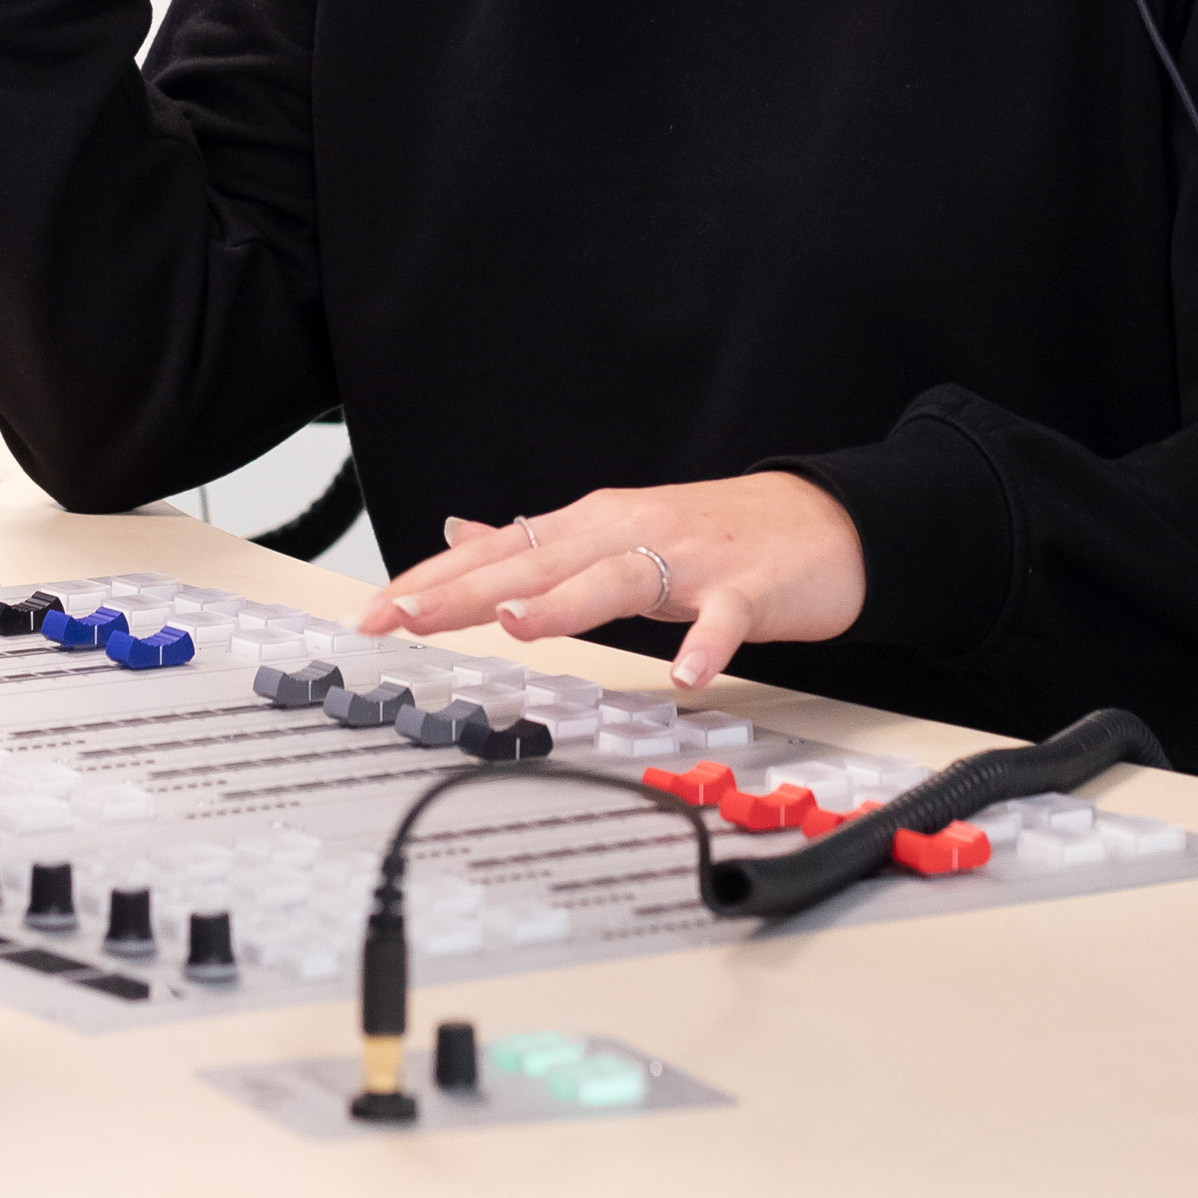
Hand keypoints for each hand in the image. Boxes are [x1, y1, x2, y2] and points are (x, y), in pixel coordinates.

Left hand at [354, 473, 865, 689]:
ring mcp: (689, 559)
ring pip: (617, 579)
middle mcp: (629, 533)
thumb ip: (535, 544)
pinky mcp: (746, 589)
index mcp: (592, 525)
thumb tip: (459, 534)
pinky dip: (704, 645)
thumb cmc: (714, 535)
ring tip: (516, 626)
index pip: (499, 552)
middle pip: (538, 562)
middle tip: (403, 616)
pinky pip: (723, 621)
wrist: (824, 520)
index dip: (435, 581)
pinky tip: (684, 676)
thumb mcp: (613, 533)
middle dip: (466, 591)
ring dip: (566, 602)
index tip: (374, 609)